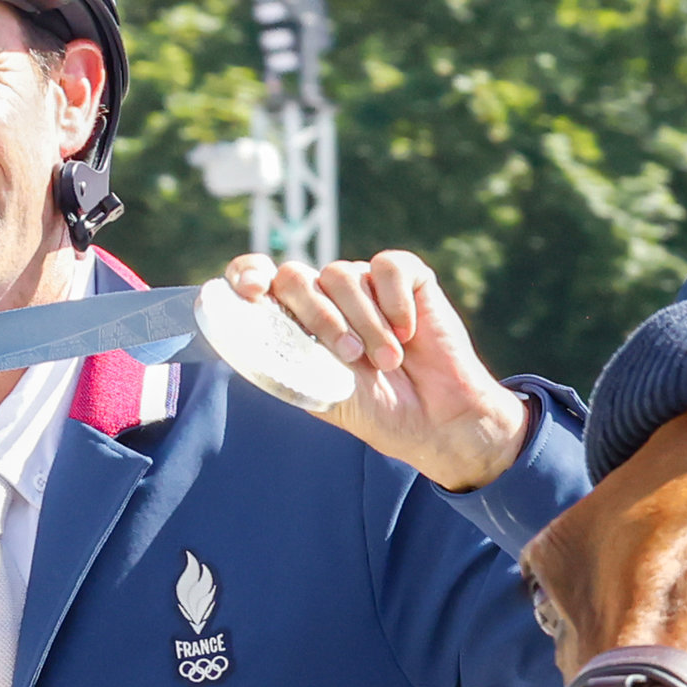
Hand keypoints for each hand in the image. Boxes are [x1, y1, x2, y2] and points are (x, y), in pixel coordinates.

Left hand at [225, 250, 532, 490]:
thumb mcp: (321, 392)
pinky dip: (396, 303)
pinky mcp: (405, 277)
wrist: (440, 419)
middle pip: (296, 275)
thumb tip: (248, 335)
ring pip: (342, 274)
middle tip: (350, 356)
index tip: (253, 291)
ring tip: (388, 361)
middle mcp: (325, 297)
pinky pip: (388, 267)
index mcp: (296, 322)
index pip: (256, 279)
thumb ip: (286, 361)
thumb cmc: (378, 410)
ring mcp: (364, 284)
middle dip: (320, 317)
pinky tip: (408, 333)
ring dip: (365, 323)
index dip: (247, 274)